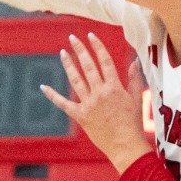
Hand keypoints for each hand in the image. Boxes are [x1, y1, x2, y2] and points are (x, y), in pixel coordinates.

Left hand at [41, 33, 151, 172]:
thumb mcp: (137, 99)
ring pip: (76, 80)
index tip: (91, 36)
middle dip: (79, 50)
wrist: (125, 145)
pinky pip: (63, 104)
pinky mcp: (80, 116)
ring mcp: (88, 104)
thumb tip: (135, 61)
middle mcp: (100, 92)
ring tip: (63, 53)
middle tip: (72, 38)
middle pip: (88, 66)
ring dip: (68, 64)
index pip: (104, 61)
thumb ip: (134, 79)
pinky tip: (43, 86)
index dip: (97, 46)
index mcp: (114, 87)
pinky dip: (52, 95)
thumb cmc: (133, 123)